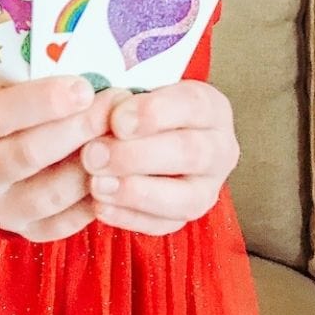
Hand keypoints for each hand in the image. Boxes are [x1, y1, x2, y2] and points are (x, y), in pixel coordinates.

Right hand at [0, 75, 128, 242]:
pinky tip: (118, 174)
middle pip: (24, 155)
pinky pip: (65, 224)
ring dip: (91, 165)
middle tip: (114, 108)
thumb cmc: (20, 100)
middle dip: (75, 130)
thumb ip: (40, 73)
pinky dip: (95, 200)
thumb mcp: (15, 80)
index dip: (43, 101)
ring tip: (123, 139)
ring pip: (49, 194)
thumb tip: (90, 57)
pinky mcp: (28, 233)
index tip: (83, 87)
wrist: (5, 148)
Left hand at [80, 80, 239, 235]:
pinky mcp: (187, 215)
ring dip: (136, 192)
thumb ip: (123, 100)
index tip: (117, 120)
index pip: (193, 105)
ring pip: (186, 197)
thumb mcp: (134, 90)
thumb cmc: (136, 107)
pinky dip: (130, 217)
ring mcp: (208, 187)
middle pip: (189, 153)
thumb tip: (104, 114)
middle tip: (94, 155)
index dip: (154, 113)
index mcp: (210, 106)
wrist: (143, 135)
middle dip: (137, 156)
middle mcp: (220, 148)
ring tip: (96, 184)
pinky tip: (100, 206)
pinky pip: (165, 224)